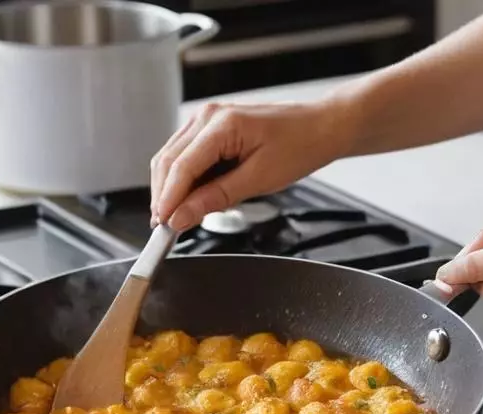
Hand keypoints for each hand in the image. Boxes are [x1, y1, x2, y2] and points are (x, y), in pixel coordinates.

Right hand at [150, 100, 351, 230]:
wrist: (320, 127)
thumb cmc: (299, 145)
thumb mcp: (259, 179)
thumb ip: (216, 198)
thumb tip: (183, 215)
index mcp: (222, 124)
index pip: (181, 167)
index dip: (168, 199)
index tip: (162, 225)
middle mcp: (208, 116)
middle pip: (167, 161)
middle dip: (163, 196)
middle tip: (166, 227)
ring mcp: (206, 119)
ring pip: (170, 158)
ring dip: (170, 188)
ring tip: (178, 216)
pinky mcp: (209, 127)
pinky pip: (184, 155)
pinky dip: (183, 179)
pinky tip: (190, 198)